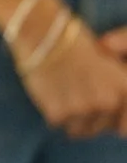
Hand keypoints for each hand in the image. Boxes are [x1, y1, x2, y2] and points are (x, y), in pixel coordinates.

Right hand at [19, 16, 126, 136]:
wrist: (43, 32)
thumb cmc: (75, 43)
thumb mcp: (108, 65)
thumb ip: (116, 92)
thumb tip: (115, 116)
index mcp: (125, 90)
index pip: (124, 126)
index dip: (113, 119)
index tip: (101, 111)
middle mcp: (108, 103)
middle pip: (102, 128)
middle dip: (90, 117)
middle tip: (76, 95)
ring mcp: (83, 109)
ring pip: (80, 130)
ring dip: (71, 117)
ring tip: (62, 94)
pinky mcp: (58, 113)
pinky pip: (57, 123)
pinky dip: (52, 111)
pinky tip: (50, 92)